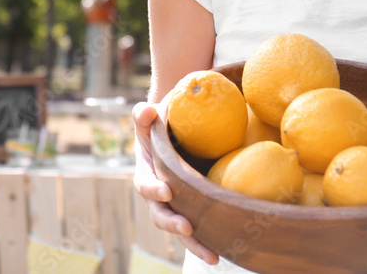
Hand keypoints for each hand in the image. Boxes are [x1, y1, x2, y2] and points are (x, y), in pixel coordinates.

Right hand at [132, 101, 218, 264]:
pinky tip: (223, 254)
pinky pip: (200, 230)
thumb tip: (148, 111)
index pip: (145, 184)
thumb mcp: (150, 118)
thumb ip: (144, 115)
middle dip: (172, 223)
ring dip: (194, 244)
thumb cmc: (161, 125)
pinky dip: (209, 242)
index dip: (153, 190)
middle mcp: (159, 195)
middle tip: (187, 228)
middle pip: (160, 214)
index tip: (167, 191)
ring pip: (181, 230)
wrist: (175, 135)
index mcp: (146, 174)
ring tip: (212, 256)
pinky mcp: (193, 210)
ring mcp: (176, 206)